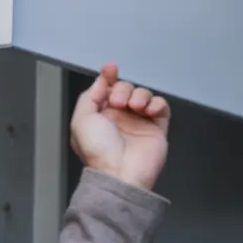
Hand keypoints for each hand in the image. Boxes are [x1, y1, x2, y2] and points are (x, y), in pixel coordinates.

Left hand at [70, 63, 170, 192]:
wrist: (120, 174)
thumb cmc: (99, 152)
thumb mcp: (81, 120)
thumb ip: (89, 96)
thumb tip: (101, 80)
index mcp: (100, 116)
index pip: (106, 89)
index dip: (109, 76)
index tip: (111, 69)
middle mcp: (120, 118)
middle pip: (126, 88)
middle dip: (123, 89)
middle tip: (119, 102)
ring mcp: (139, 122)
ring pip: (143, 95)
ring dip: (140, 95)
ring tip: (136, 108)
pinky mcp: (156, 128)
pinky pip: (161, 107)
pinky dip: (157, 103)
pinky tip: (149, 110)